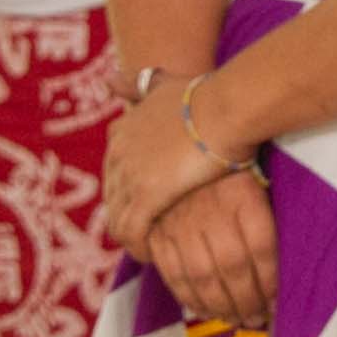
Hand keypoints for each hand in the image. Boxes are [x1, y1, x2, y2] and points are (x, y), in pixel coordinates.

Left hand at [101, 78, 239, 249]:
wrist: (227, 108)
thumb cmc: (207, 95)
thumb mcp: (164, 83)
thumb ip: (137, 84)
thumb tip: (109, 80)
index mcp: (123, 132)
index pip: (114, 170)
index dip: (128, 187)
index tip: (146, 199)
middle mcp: (119, 156)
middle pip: (113, 197)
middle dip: (128, 213)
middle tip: (149, 231)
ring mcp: (130, 178)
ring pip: (118, 219)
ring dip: (133, 236)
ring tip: (151, 249)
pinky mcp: (147, 199)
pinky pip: (133, 234)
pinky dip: (141, 248)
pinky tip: (155, 256)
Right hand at [145, 169, 279, 330]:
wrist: (184, 145)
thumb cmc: (233, 169)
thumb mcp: (259, 181)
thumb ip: (267, 220)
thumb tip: (286, 268)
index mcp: (242, 194)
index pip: (262, 245)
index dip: (272, 280)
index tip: (280, 302)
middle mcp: (210, 209)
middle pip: (232, 266)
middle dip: (248, 301)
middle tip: (258, 319)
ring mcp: (179, 222)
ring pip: (201, 276)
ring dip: (222, 306)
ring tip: (238, 320)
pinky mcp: (157, 232)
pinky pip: (173, 273)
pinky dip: (191, 299)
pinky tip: (208, 311)